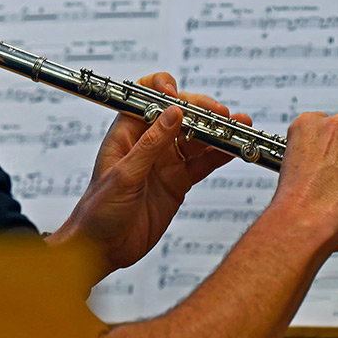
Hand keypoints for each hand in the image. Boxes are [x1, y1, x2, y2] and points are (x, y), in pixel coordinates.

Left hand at [54, 72, 249, 278]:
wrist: (101, 249)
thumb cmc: (98, 211)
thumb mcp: (124, 175)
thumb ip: (151, 144)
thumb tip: (174, 112)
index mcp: (127, 133)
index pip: (147, 97)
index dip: (165, 89)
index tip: (181, 97)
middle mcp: (148, 143)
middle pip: (180, 115)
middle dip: (202, 111)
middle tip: (221, 116)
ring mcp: (165, 162)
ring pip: (196, 138)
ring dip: (217, 131)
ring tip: (239, 127)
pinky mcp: (178, 182)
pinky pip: (202, 163)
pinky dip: (220, 155)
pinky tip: (235, 149)